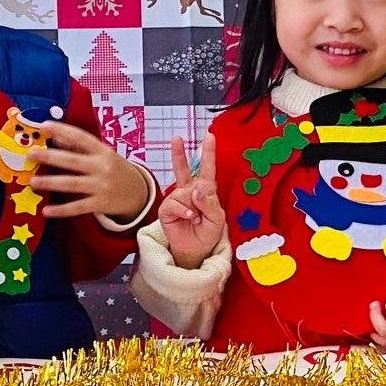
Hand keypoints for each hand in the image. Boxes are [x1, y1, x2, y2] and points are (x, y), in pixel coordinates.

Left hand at [33, 120, 153, 220]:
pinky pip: (78, 207)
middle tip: (31, 154)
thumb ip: (80, 147)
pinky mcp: (100, 204)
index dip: (63, 130)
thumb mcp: (102, 154)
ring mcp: (101, 186)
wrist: (138, 193)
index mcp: (102, 151)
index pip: (81, 137)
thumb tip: (56, 137)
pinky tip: (46, 211)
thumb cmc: (115, 170)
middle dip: (50, 157)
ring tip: (33, 182)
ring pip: (72, 184)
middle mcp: (102, 167)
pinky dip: (61, 210)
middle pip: (73, 161)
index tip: (44, 126)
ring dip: (51, 183)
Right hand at [157, 135, 225, 268]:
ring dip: (193, 207)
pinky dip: (183, 211)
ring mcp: (177, 199)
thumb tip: (196, 190)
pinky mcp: (167, 209)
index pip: (207, 170)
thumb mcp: (218, 219)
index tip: (209, 136)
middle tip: (176, 139)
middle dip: (178, 153)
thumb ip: (210, 203)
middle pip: (184, 169)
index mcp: (206, 191)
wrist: (195, 250)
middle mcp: (190, 191)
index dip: (208, 153)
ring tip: (196, 219)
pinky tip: (188, 218)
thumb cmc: (208, 233)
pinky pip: (174, 204)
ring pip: (184, 193)